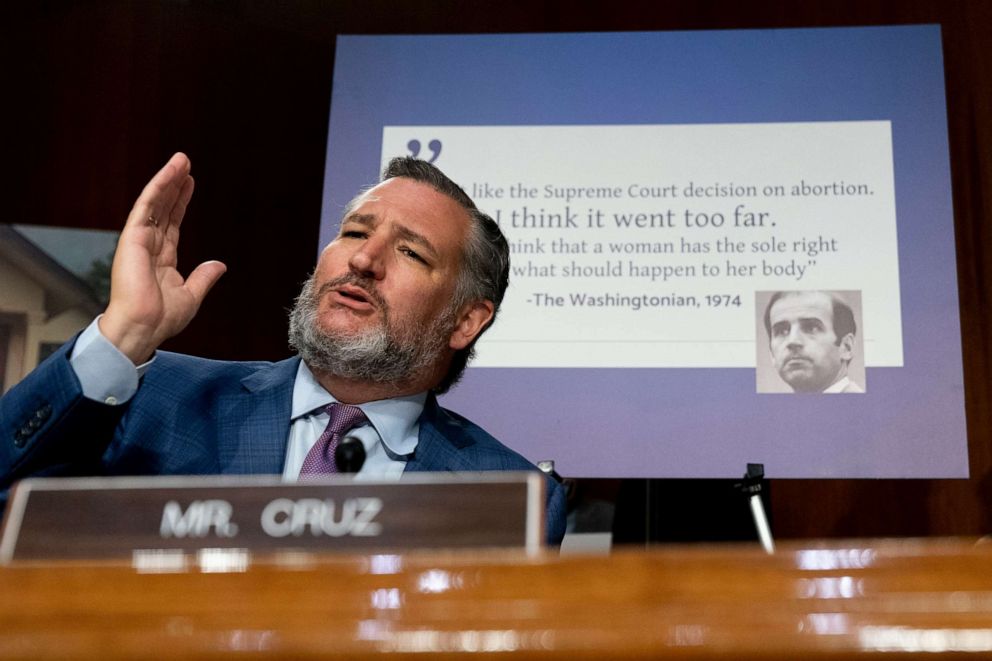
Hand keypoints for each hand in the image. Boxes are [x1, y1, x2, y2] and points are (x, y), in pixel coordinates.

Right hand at [99, 153, 225, 363]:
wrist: (143, 327)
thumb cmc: (161, 318)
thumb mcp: (191, 296)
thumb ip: (204, 278)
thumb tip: (220, 265)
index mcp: (162, 259)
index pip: (173, 224)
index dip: (181, 203)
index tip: (190, 184)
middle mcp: (150, 246)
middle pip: (164, 209)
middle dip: (174, 186)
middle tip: (185, 163)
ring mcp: (139, 240)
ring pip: (155, 203)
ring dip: (167, 180)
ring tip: (181, 160)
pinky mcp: (132, 237)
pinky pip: (146, 207)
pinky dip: (158, 188)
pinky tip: (170, 173)